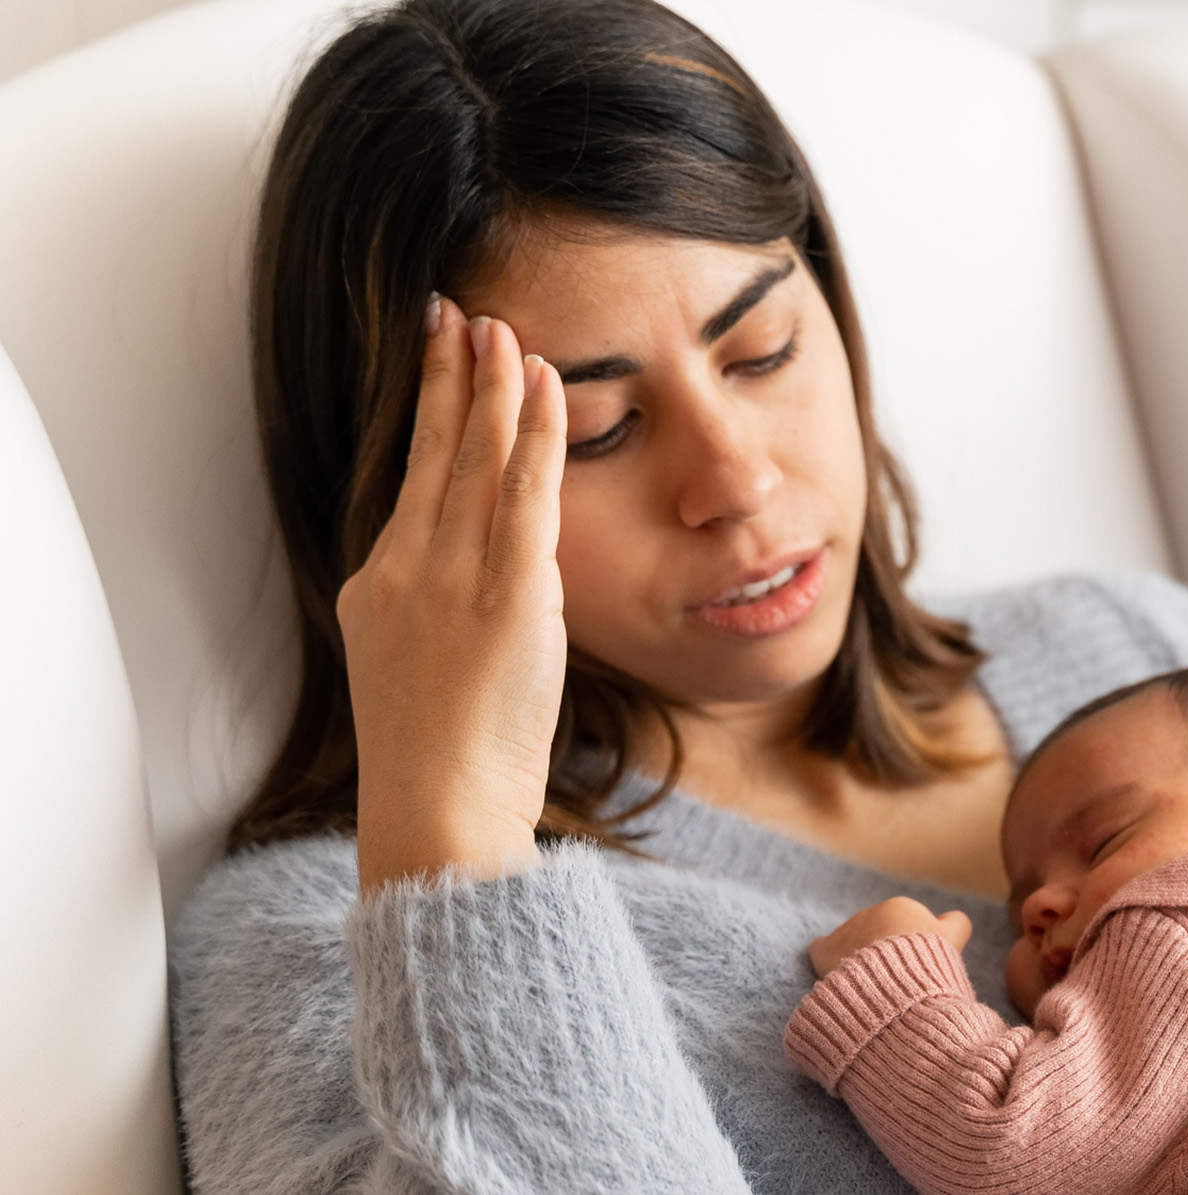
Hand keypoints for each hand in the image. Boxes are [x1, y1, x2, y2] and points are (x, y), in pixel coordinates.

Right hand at [341, 298, 569, 895]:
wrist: (437, 809)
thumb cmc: (441, 765)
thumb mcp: (420, 672)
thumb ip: (445, 614)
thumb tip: (488, 584)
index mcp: (379, 587)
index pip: (409, 478)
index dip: (427, 412)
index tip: (436, 356)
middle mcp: (407, 569)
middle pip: (432, 451)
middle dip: (449, 376)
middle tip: (458, 313)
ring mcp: (453, 578)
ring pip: (476, 459)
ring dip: (493, 387)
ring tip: (502, 329)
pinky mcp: (507, 594)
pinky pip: (525, 493)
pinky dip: (538, 434)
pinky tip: (546, 387)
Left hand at [810, 897, 973, 976]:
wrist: (898, 988)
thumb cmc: (930, 965)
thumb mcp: (952, 941)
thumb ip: (955, 924)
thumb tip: (953, 918)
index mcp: (902, 907)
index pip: (905, 921)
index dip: (909, 943)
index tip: (912, 965)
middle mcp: (871, 913)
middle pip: (876, 934)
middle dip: (880, 953)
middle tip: (890, 981)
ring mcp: (847, 930)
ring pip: (850, 943)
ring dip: (856, 960)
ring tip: (867, 987)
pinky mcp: (825, 950)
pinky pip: (821, 949)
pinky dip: (827, 962)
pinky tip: (836, 979)